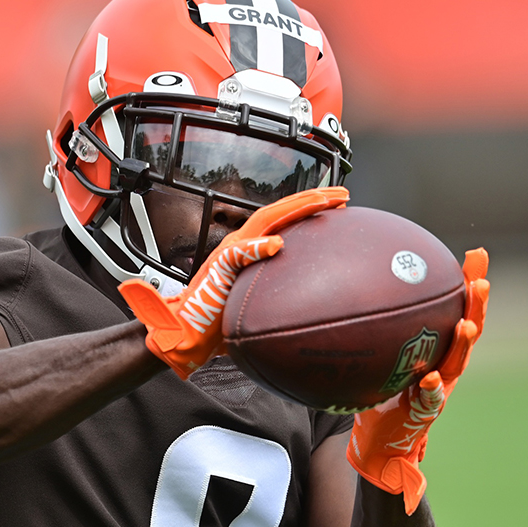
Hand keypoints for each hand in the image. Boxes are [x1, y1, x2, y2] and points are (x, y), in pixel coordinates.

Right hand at [119, 186, 348, 377]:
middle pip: (280, 213)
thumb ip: (276, 292)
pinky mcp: (217, 268)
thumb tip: (309, 300)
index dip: (311, 209)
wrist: (184, 332)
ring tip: (322, 202)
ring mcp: (228, 253)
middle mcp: (240, 244)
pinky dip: (256, 247)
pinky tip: (277, 244)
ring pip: (263, 221)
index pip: (284, 222)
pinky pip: (237, 254)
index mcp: (249, 249)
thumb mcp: (256, 302)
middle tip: (343, 194)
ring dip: (294, 209)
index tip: (340, 204)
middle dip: (312, 199)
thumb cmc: (217, 320)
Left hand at [346, 248, 489, 514]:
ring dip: (463, 343)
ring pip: (456, 363)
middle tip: (481, 281)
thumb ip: (372, 332)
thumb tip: (346, 289)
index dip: (468, 285)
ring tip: (466, 323)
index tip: (475, 256)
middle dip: (477, 306)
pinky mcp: (425, 413)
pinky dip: (432, 389)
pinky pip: (430, 399)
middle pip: (468, 330)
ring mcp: (439, 389)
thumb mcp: (376, 358)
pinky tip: (430, 379)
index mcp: (436, 350)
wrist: (379, 444)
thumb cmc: (377, 395)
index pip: (456, 310)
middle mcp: (444, 366)